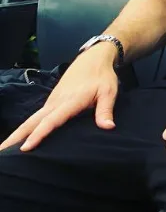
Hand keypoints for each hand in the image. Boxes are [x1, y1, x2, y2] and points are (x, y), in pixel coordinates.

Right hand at [0, 43, 118, 151]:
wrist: (93, 58)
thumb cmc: (102, 76)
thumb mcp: (109, 92)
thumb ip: (105, 110)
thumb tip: (108, 127)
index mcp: (70, 101)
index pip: (51, 120)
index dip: (39, 134)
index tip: (25, 148)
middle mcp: (56, 102)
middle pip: (32, 121)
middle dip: (16, 137)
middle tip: (2, 152)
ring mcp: (52, 101)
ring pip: (31, 119)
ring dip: (18, 133)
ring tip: (5, 149)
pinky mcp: (52, 101)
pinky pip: (36, 116)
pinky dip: (26, 127)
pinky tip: (22, 138)